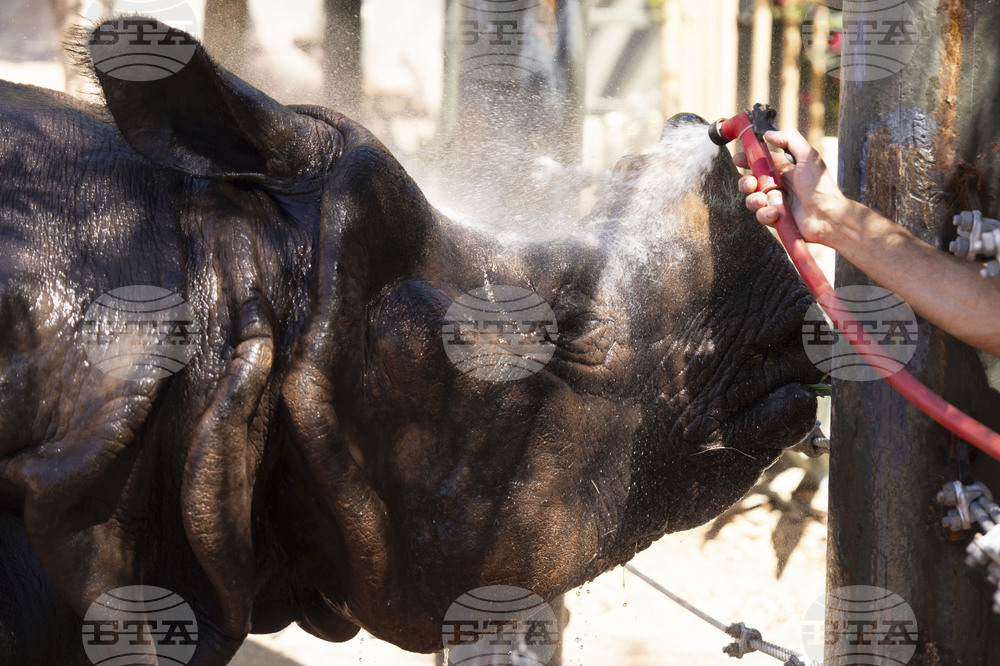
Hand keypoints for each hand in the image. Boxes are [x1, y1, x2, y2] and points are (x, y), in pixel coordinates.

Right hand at [733, 129, 849, 246]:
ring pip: (752, 199)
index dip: (748, 159)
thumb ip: (790, 140)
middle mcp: (778, 184)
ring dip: (753, 199)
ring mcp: (775, 202)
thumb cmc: (821, 187)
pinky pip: (760, 215)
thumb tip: (768, 134)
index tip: (738, 159)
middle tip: (751, 184)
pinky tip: (776, 213)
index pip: (761, 161)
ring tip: (763, 200)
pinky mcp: (775, 217)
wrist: (828, 216)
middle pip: (751, 181)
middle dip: (745, 182)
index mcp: (785, 169)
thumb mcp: (809, 157)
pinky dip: (765, 214)